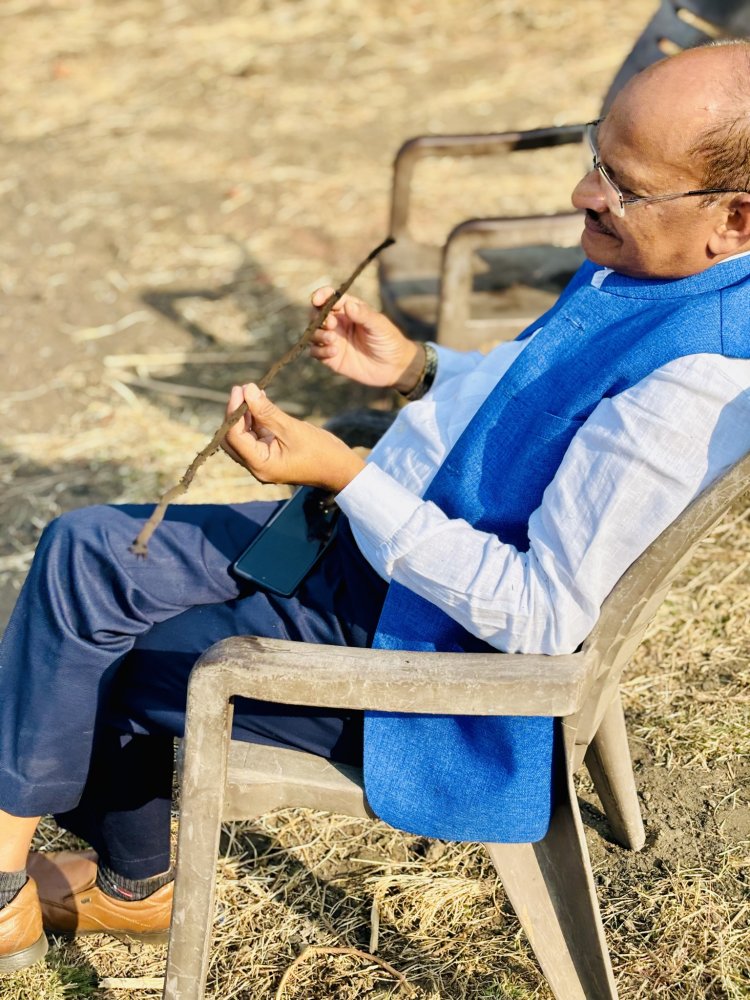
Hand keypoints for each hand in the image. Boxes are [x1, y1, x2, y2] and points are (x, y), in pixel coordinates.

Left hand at [222, 384, 365, 492]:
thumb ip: (267, 411)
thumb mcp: (293, 429)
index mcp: (261, 465)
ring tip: (251, 391)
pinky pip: (257, 436)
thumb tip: (246, 390)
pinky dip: (256, 420)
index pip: (235, 437)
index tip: (240, 389)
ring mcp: (264, 462)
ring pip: (243, 436)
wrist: (342, 470)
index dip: (233, 412)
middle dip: (235, 414)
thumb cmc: (321, 452)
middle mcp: (258, 466)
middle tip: (241, 389)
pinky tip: (260, 401)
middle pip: (233, 439)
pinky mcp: (272, 455)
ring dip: (245, 415)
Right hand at [309, 288, 423, 390]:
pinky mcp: (331, 357)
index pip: (330, 298)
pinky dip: (320, 350)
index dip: (321, 296)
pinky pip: (316, 352)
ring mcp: (333, 340)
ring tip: (332, 339)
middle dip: (318, 318)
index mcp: (349, 310)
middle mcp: (338, 323)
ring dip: (318, 334)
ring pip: (313, 333)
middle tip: (331, 324)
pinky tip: (334, 352)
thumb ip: (364, 315)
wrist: (394, 367)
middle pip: (316, 315)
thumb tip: (348, 304)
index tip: (318, 299)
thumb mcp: (379, 325)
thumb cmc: (389, 341)